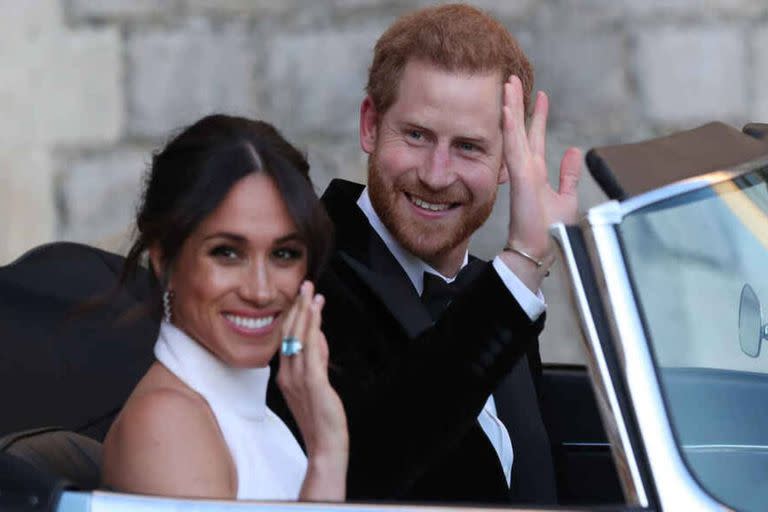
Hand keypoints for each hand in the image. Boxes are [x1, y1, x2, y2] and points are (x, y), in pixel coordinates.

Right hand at [277, 281, 347, 500]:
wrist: (325, 445)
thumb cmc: (321, 417)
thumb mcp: (316, 383)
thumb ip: (317, 360)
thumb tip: (319, 337)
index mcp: (285, 375)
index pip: (287, 339)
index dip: (293, 316)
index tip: (300, 297)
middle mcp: (287, 374)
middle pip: (290, 334)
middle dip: (298, 307)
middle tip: (305, 285)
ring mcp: (298, 378)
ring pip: (299, 337)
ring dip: (306, 312)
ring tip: (311, 292)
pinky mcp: (313, 383)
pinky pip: (311, 350)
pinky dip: (313, 328)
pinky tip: (317, 313)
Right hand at [500, 75, 581, 289]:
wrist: (539, 250)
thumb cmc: (550, 230)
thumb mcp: (566, 197)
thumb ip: (568, 175)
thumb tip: (573, 151)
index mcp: (535, 172)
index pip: (534, 137)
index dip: (536, 115)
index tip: (539, 95)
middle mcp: (526, 168)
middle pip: (520, 129)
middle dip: (517, 104)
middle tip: (513, 79)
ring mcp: (521, 172)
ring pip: (514, 133)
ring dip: (511, 108)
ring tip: (508, 84)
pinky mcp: (521, 178)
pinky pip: (514, 147)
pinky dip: (510, 128)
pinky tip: (507, 110)